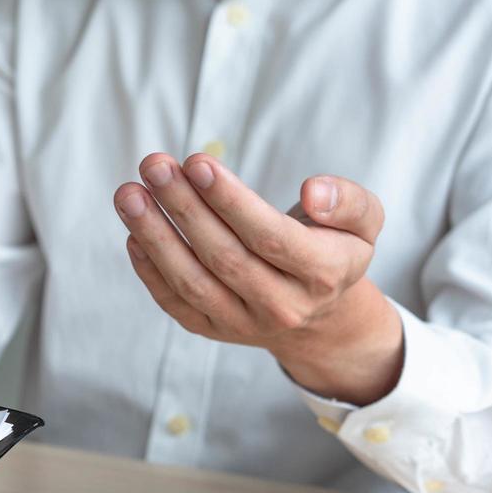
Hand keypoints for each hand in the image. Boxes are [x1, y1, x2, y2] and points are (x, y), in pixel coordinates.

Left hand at [114, 153, 403, 405]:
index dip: (230, 201)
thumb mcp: (363, 222)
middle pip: (224, 256)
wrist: (317, 314)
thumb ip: (348, 201)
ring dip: (154, 235)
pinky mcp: (212, 329)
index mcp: (324, 274)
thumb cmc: (332, 249)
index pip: (269, 237)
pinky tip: (133, 231)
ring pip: (191, 281)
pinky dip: (148, 269)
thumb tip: (312, 191)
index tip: (197, 163)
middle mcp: (283, 305)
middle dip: (184, 207)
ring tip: (128, 194)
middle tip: (154, 165)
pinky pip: (174, 301)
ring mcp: (243, 323)